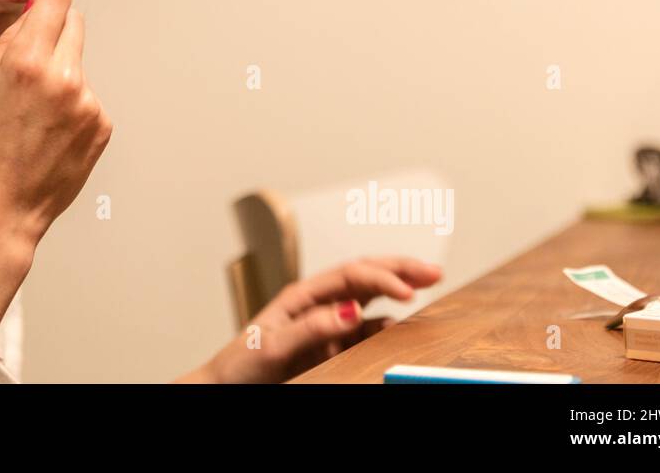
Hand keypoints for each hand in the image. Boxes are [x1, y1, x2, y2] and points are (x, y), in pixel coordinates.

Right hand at [0, 0, 112, 248]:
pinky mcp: (102, 124)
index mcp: (27, 63)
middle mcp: (64, 78)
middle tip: (35, 62)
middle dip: (56, 33)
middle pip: (75, 24)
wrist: (4, 208)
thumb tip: (31, 13)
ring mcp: (88, 103)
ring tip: (37, 113)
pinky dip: (74, 105)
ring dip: (64, 74)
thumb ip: (9, 42)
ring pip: (79, 64)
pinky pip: (89, 96)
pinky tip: (52, 131)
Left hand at [191, 256, 442, 383]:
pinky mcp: (332, 347)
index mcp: (302, 296)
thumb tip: (352, 309)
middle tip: (434, 270)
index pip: (349, 275)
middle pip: (365, 277)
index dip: (381, 277)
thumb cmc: (241, 366)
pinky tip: (403, 324)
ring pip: (370, 299)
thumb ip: (311, 328)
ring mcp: (327, 325)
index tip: (408, 289)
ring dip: (398, 289)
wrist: (226, 390)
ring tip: (427, 282)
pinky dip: (388, 324)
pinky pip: (366, 331)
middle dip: (399, 269)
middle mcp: (318, 305)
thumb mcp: (273, 346)